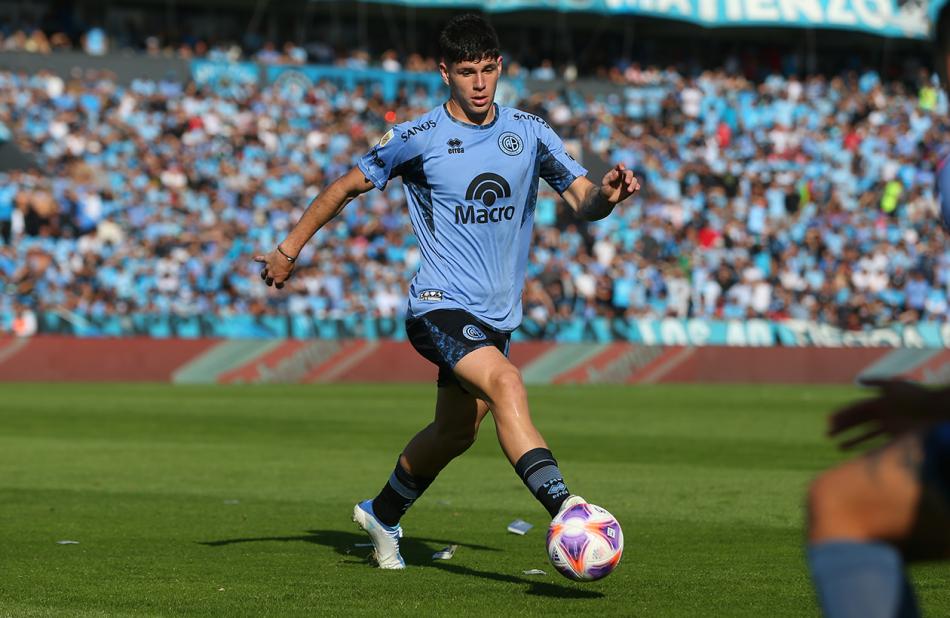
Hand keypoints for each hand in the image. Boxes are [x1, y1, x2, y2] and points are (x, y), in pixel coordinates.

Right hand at [253, 247, 295, 288]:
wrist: (285, 255)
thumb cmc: (289, 264)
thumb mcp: (290, 272)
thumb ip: (285, 276)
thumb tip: (283, 277)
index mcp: (278, 279)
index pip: (278, 285)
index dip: (280, 286)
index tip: (281, 285)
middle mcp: (271, 274)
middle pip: (268, 280)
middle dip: (269, 282)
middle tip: (269, 283)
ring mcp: (268, 266)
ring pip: (263, 273)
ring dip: (263, 275)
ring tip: (263, 277)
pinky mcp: (266, 259)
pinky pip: (261, 259)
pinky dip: (258, 259)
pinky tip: (255, 259)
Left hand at [600, 163, 639, 204]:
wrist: (608, 198)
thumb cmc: (605, 188)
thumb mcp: (605, 183)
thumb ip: (610, 178)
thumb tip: (617, 172)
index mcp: (616, 172)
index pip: (619, 166)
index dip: (621, 166)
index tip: (622, 168)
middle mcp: (623, 175)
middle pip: (629, 173)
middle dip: (629, 177)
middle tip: (627, 182)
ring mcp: (628, 181)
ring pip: (634, 179)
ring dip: (633, 184)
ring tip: (629, 190)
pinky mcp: (631, 188)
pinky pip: (636, 186)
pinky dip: (637, 186)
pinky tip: (636, 188)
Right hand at [828, 378, 945, 449]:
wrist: (935, 411)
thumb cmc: (916, 396)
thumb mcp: (895, 385)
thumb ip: (877, 382)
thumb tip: (859, 381)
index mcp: (879, 401)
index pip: (857, 409)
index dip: (843, 414)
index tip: (829, 420)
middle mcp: (882, 414)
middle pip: (858, 421)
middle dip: (843, 427)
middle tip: (827, 433)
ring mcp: (888, 425)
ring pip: (864, 433)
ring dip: (850, 438)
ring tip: (836, 444)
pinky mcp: (896, 436)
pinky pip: (877, 442)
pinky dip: (864, 445)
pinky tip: (852, 449)